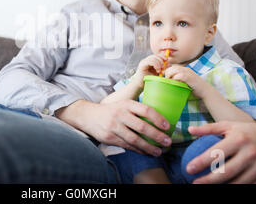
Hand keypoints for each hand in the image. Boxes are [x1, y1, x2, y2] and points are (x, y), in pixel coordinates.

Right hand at [56, 99, 172, 155]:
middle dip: (157, 135)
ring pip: (135, 139)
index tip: (167, 126)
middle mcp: (120, 114)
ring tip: (159, 151)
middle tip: (167, 141)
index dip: (158, 118)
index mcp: (126, 104)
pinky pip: (127, 145)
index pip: (145, 110)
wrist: (88, 116)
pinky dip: (138, 150)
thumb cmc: (111, 110)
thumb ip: (137, 110)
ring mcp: (114, 126)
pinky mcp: (109, 137)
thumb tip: (159, 120)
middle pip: (141, 126)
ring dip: (149, 147)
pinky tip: (146, 152)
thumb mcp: (123, 104)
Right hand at [132, 55, 168, 87]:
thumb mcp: (157, 73)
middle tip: (163, 67)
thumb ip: (163, 68)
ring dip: (159, 63)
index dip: (162, 57)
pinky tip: (157, 70)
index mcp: (149, 61)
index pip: (156, 56)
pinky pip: (150, 61)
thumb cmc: (149, 79)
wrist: (140, 85)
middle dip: (161, 60)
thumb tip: (169, 64)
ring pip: (153, 58)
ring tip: (159, 70)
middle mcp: (146, 60)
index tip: (167, 61)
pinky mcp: (142, 65)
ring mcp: (143, 62)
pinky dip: (155, 65)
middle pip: (155, 56)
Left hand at [164, 65, 207, 96]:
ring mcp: (188, 73)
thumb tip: (169, 82)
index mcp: (185, 69)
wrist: (205, 91)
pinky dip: (175, 79)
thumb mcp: (186, 81)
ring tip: (170, 82)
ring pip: (174, 70)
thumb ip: (180, 79)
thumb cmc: (195, 88)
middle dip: (168, 74)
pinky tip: (176, 84)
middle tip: (168, 81)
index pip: (173, 67)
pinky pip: (178, 76)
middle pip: (172, 68)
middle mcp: (186, 69)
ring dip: (170, 76)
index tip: (167, 79)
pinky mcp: (189, 77)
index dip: (168, 73)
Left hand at [186, 121, 255, 183]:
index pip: (217, 153)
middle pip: (227, 171)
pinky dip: (236, 187)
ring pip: (238, 182)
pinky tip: (224, 188)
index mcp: (239, 139)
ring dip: (221, 187)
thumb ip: (209, 128)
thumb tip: (189, 130)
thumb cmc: (246, 132)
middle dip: (209, 180)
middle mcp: (250, 153)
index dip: (201, 162)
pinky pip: (249, 186)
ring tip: (206, 187)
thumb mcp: (228, 125)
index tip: (189, 168)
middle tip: (195, 182)